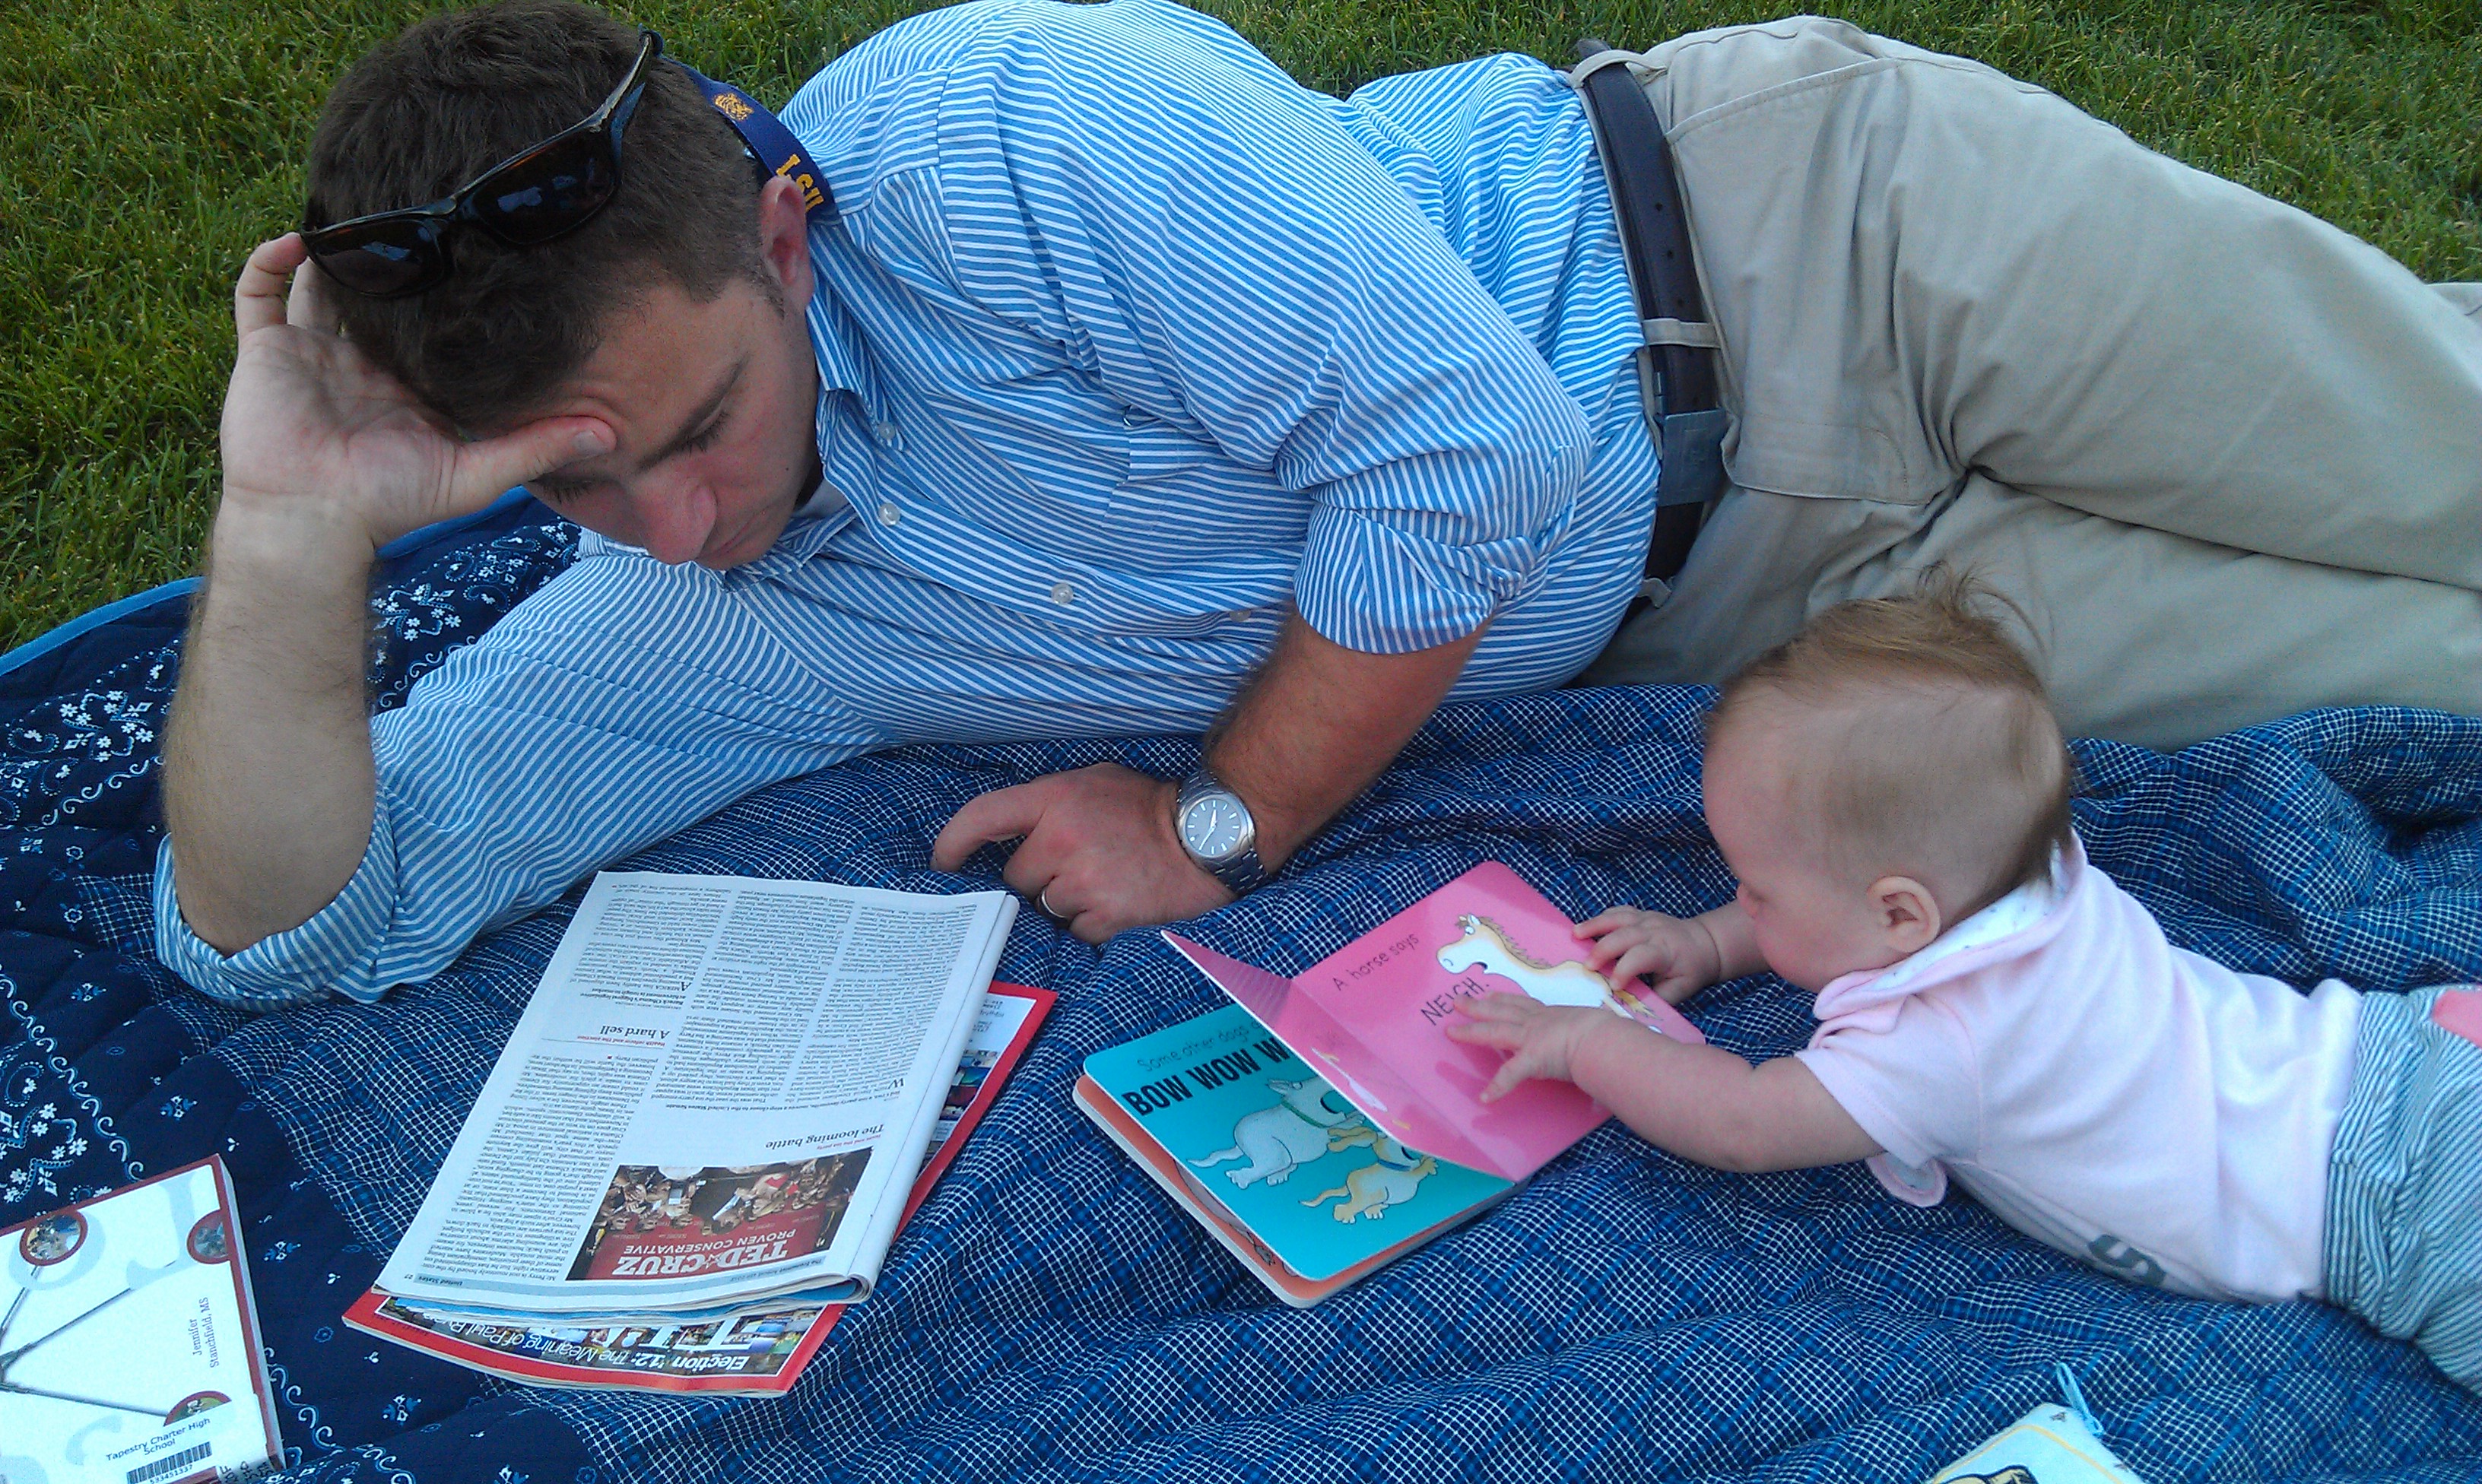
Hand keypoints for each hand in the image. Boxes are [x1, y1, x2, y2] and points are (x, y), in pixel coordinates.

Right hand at [219, 233, 613, 549]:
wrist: (313, 520)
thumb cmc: (393, 504)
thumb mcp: (478, 474)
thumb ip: (538, 447)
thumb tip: (609, 432)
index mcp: (408, 385)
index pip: (432, 329)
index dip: (449, 295)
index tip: (478, 252)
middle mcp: (362, 364)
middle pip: (378, 299)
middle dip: (393, 260)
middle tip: (418, 210)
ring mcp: (311, 355)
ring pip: (320, 286)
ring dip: (336, 251)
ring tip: (359, 207)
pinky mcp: (266, 353)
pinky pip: (256, 295)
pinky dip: (268, 262)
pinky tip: (297, 236)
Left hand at [930, 763, 1232, 942]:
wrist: (1210, 836)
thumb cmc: (1149, 808)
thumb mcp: (1095, 781)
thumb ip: (1048, 804)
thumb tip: (1006, 833)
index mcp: (1055, 798)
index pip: (983, 817)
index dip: (953, 842)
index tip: (944, 862)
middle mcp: (1062, 839)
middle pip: (1016, 876)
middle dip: (1040, 876)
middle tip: (1080, 864)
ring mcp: (1083, 881)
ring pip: (1048, 906)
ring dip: (1069, 901)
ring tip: (1108, 881)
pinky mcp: (1106, 916)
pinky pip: (1077, 931)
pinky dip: (1095, 923)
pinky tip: (1120, 901)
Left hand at [1443, 992, 1609, 1100]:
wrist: (1604, 1038)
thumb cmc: (1606, 1032)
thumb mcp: (1596, 1025)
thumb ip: (1593, 1029)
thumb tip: (1607, 1031)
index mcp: (1552, 1015)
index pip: (1523, 1005)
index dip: (1504, 999)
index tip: (1489, 994)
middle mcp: (1537, 1022)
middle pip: (1501, 1011)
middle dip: (1477, 1006)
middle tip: (1457, 1001)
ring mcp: (1530, 1038)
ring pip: (1493, 1031)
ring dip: (1470, 1032)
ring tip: (1451, 1032)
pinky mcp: (1531, 1059)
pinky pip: (1509, 1075)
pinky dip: (1497, 1087)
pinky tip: (1485, 1098)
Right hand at [1574, 905, 1723, 1004]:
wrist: (1706, 943)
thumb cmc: (1691, 970)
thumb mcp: (1681, 990)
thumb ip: (1657, 999)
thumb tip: (1630, 1010)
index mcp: (1665, 951)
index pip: (1642, 956)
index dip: (1626, 969)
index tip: (1614, 985)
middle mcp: (1654, 931)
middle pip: (1624, 935)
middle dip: (1603, 950)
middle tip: (1587, 966)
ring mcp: (1646, 919)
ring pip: (1618, 918)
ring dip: (1595, 925)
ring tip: (1575, 934)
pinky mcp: (1640, 914)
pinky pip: (1618, 912)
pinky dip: (1601, 919)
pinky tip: (1586, 928)